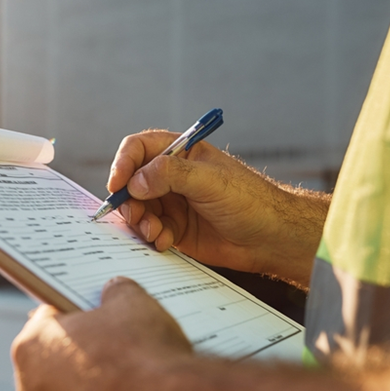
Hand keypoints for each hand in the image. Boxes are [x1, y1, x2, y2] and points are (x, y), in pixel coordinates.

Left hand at [11, 277, 192, 390]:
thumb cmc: (141, 358)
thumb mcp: (134, 304)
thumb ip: (118, 292)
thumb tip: (117, 290)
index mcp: (32, 345)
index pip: (49, 318)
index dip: (77, 311)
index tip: (96, 310)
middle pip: (57, 365)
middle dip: (85, 356)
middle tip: (122, 347)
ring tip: (138, 386)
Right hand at [108, 131, 329, 286]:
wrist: (271, 238)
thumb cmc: (250, 200)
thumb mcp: (210, 180)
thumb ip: (171, 175)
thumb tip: (135, 182)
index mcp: (181, 153)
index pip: (139, 149)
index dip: (124, 164)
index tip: (118, 185)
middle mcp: (172, 177)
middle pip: (132, 182)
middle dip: (129, 201)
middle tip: (137, 216)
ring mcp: (172, 203)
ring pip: (138, 209)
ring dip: (140, 222)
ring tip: (155, 232)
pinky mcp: (175, 229)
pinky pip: (150, 231)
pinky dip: (151, 237)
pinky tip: (165, 242)